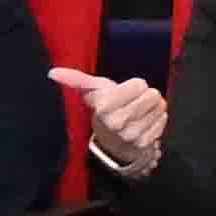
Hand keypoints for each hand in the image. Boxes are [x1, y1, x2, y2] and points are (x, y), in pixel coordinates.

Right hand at [50, 65, 167, 174]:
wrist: (112, 141)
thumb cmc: (105, 108)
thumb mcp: (93, 91)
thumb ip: (75, 80)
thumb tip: (52, 73)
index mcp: (104, 106)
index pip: (140, 84)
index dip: (135, 85)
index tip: (124, 92)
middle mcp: (117, 122)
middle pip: (152, 95)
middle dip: (146, 95)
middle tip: (134, 102)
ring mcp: (132, 134)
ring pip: (160, 107)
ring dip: (153, 107)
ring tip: (140, 111)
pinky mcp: (145, 142)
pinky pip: (162, 120)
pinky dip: (157, 119)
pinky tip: (146, 121)